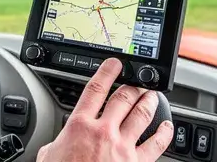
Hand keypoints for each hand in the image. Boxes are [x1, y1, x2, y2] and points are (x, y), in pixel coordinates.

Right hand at [36, 58, 172, 161]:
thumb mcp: (48, 155)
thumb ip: (57, 142)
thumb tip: (57, 143)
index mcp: (79, 126)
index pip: (95, 89)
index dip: (107, 72)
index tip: (115, 64)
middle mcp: (103, 132)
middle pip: (123, 98)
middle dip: (133, 86)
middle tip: (138, 81)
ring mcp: (122, 148)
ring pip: (142, 115)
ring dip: (149, 102)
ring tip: (152, 95)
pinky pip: (157, 145)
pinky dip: (165, 133)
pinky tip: (168, 127)